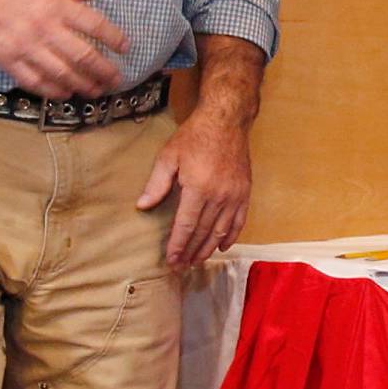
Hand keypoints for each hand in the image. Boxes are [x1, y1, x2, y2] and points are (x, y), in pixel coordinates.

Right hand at [0, 0, 128, 98]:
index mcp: (56, 3)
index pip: (96, 25)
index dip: (115, 39)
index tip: (126, 48)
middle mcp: (45, 27)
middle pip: (84, 56)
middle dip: (105, 71)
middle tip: (118, 81)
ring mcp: (25, 46)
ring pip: (62, 73)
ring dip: (83, 85)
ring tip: (97, 92)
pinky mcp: (6, 59)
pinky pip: (34, 81)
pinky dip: (52, 90)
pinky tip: (65, 93)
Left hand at [137, 108, 252, 267]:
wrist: (226, 122)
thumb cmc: (194, 137)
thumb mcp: (168, 157)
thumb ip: (156, 184)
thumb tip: (142, 206)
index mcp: (198, 188)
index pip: (186, 225)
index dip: (178, 245)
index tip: (171, 259)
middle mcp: (219, 196)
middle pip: (203, 232)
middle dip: (191, 251)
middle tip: (182, 266)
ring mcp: (234, 196)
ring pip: (221, 230)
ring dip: (208, 248)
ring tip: (198, 261)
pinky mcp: (245, 193)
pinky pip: (239, 221)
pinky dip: (231, 236)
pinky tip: (222, 246)